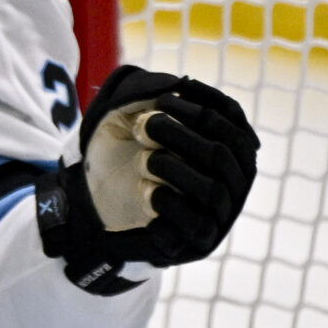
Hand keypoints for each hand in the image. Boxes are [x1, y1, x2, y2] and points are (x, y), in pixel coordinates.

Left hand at [36, 65, 261, 292]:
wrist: (93, 204)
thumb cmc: (120, 156)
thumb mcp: (129, 116)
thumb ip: (148, 93)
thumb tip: (175, 84)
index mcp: (227, 150)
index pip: (234, 124)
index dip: (203, 106)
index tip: (164, 98)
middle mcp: (232, 184)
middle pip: (221, 155)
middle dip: (180, 134)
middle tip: (144, 125)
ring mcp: (216, 216)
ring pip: (210, 190)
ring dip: (170, 167)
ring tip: (144, 160)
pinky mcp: (194, 243)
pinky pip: (192, 224)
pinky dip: (165, 200)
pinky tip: (146, 191)